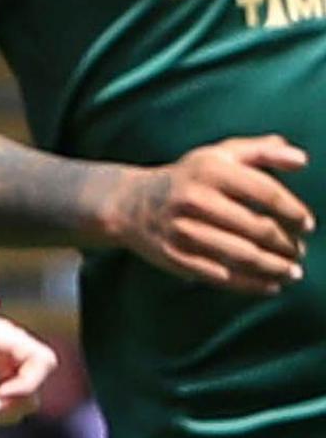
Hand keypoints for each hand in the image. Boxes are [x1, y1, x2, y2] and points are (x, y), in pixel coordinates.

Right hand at [113, 136, 312, 293]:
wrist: (130, 203)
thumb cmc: (188, 178)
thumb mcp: (219, 155)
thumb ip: (262, 152)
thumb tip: (302, 159)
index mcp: (210, 169)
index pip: (267, 193)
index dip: (294, 212)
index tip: (308, 225)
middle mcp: (194, 198)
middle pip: (258, 228)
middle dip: (287, 245)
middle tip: (299, 251)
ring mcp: (183, 229)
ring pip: (244, 255)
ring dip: (276, 268)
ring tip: (292, 271)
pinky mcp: (176, 256)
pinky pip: (224, 276)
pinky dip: (253, 285)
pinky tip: (271, 285)